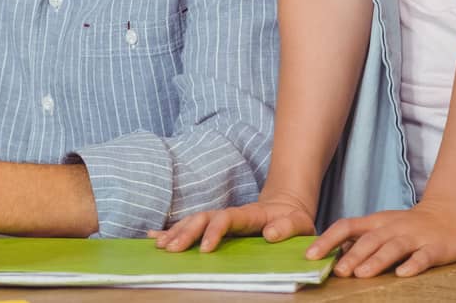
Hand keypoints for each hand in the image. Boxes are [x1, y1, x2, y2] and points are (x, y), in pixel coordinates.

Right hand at [150, 191, 315, 252]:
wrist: (286, 205)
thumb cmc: (293, 218)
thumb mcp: (299, 223)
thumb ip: (287, 227)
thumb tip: (269, 234)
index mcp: (248, 214)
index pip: (226, 219)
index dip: (214, 232)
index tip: (205, 249)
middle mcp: (230, 214)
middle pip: (202, 218)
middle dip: (185, 232)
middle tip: (171, 249)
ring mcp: (220, 218)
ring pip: (193, 221)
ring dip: (176, 232)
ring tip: (160, 245)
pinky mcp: (215, 226)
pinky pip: (191, 226)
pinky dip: (172, 230)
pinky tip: (155, 236)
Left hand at [309, 199, 455, 277]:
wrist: (448, 214)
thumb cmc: (408, 226)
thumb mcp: (381, 227)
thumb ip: (360, 239)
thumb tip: (334, 255)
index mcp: (375, 222)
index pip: (346, 226)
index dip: (328, 240)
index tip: (311, 255)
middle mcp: (392, 227)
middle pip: (369, 240)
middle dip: (352, 256)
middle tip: (338, 271)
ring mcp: (414, 236)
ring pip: (392, 247)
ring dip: (376, 260)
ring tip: (362, 274)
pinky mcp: (435, 248)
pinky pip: (423, 257)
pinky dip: (413, 265)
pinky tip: (402, 274)